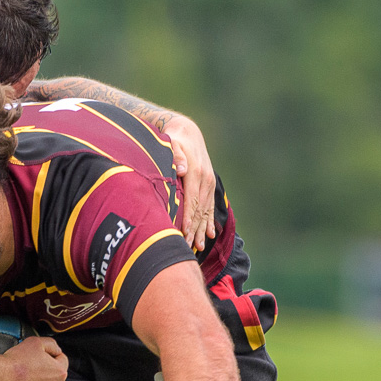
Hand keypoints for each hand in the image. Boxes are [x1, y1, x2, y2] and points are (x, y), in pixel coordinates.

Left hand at [164, 113, 217, 252]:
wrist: (187, 132)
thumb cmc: (173, 139)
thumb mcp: (171, 143)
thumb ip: (175, 156)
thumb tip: (183, 169)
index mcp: (195, 173)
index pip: (192, 200)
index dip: (188, 218)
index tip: (184, 233)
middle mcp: (205, 180)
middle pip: (200, 210)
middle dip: (194, 230)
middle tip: (189, 248)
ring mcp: (208, 183)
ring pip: (206, 211)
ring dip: (202, 229)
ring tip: (199, 247)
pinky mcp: (208, 185)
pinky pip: (210, 206)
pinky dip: (208, 221)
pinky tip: (208, 234)